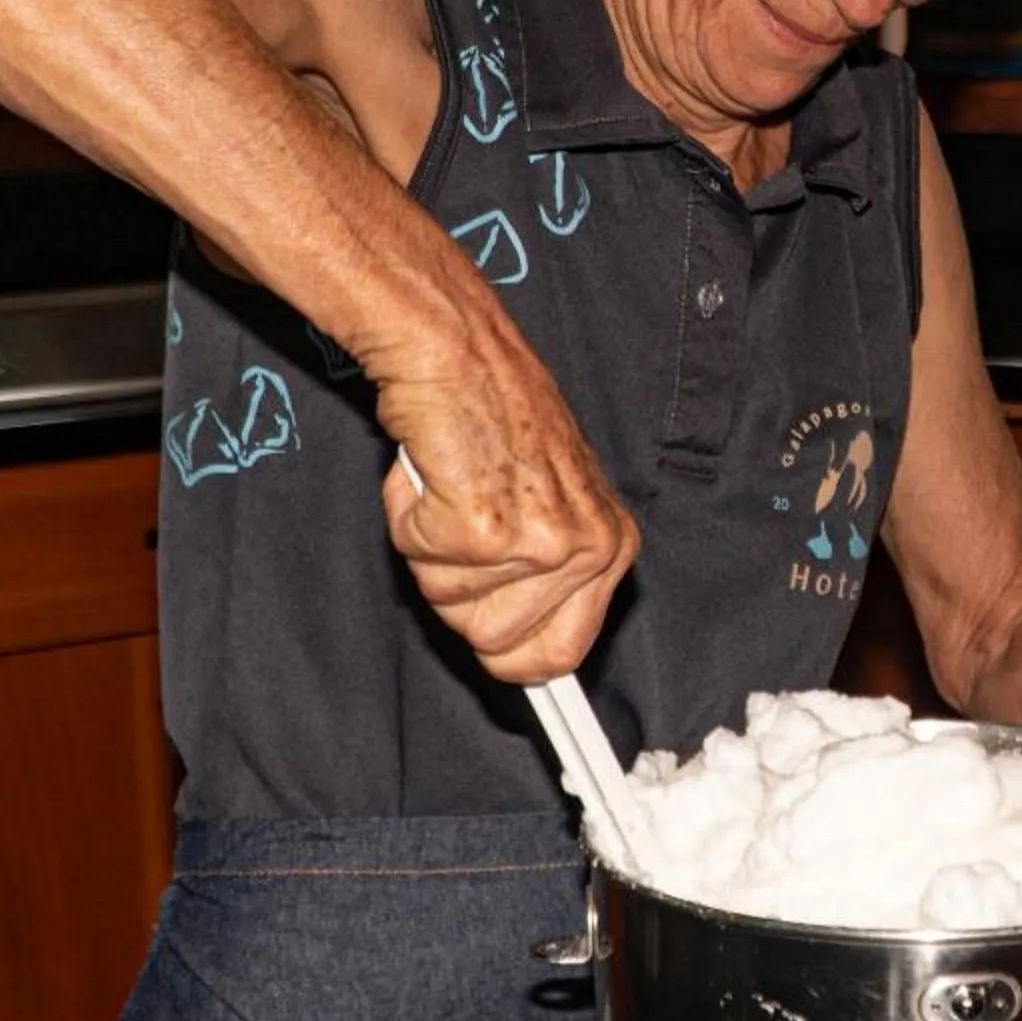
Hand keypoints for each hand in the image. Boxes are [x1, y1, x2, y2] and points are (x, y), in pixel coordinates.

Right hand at [374, 340, 638, 684]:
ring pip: (450, 606)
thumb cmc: (495, 422)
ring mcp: (539, 543)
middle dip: (459, 594)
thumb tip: (529, 664)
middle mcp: (587, 549)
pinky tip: (435, 477)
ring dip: (432, 552)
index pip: (562, 655)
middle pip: (495, 644)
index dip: (513, 661)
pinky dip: (409, 521)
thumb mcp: (550, 504)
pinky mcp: (483, 531)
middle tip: (465, 522)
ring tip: (454, 490)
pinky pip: (419, 562)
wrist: (460, 356)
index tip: (495, 655)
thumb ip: (548, 578)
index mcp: (612, 547)